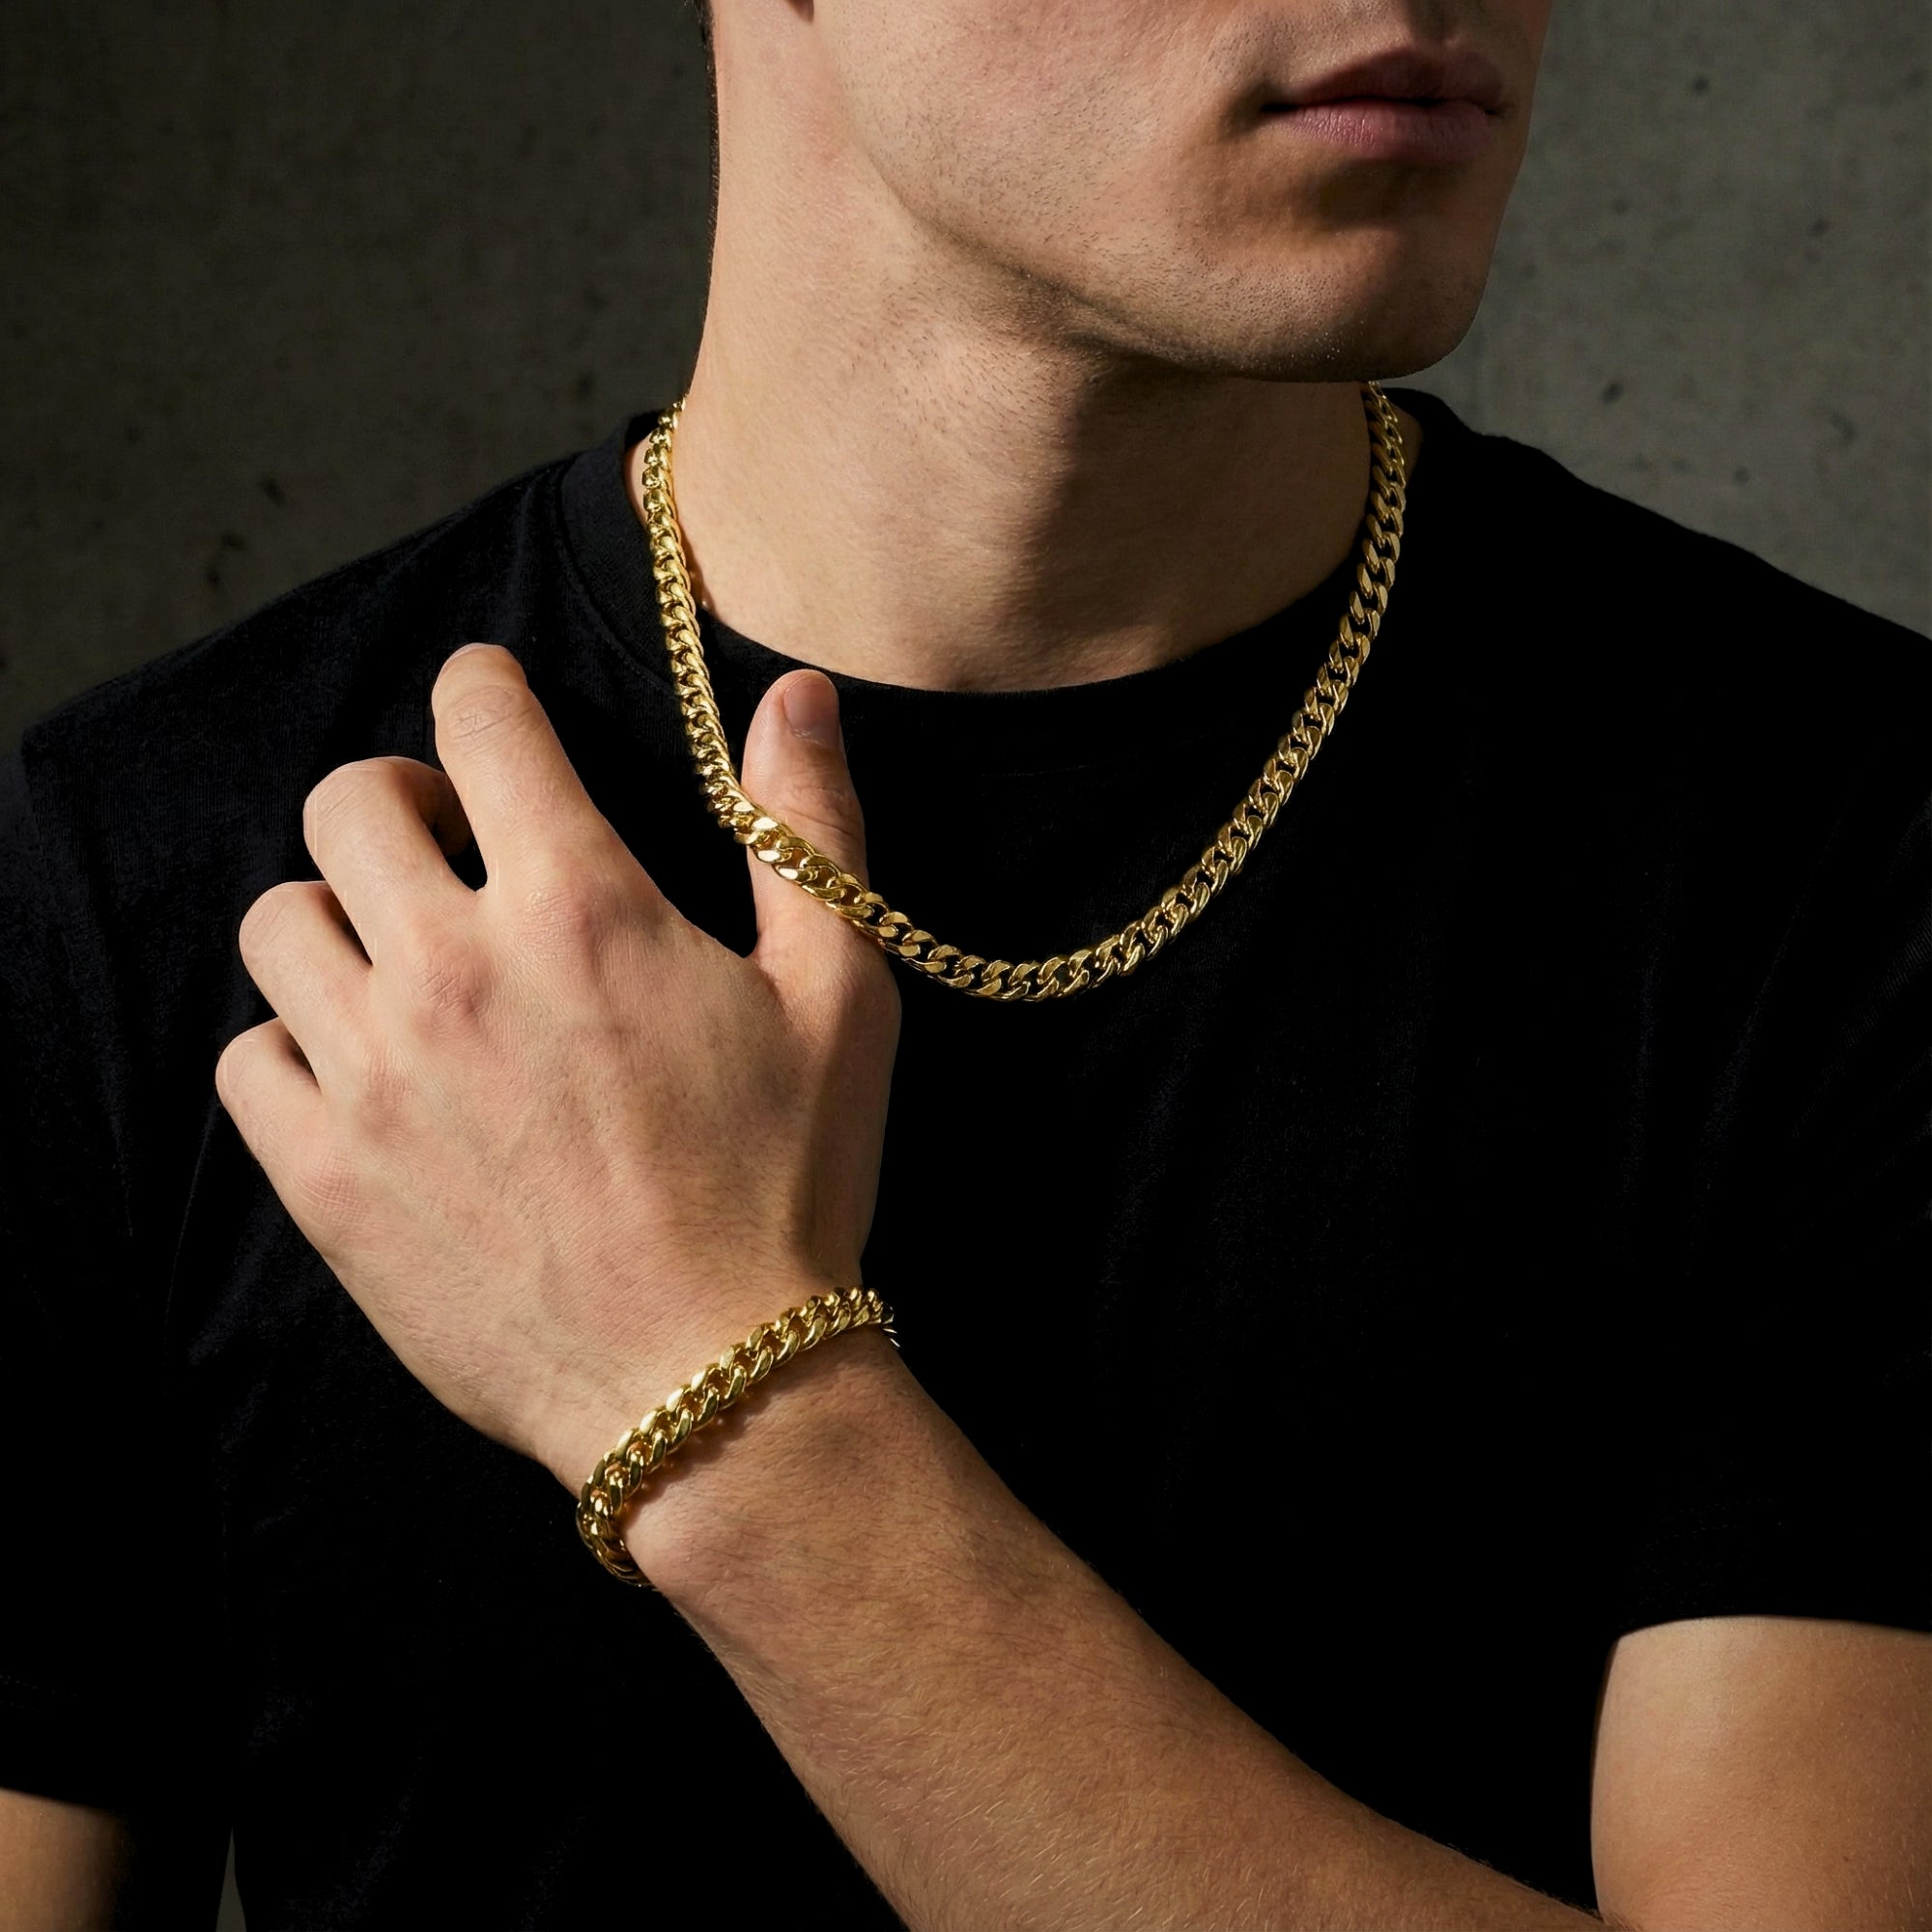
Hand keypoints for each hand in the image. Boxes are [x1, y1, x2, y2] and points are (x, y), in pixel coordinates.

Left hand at [215, 644, 900, 1496]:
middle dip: (399, 795)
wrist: (712, 1386)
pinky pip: (250, 1058)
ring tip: (404, 959)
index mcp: (581, 908)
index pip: (480, 722)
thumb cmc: (790, 1185)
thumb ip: (807, 828)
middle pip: (347, 803)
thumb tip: (795, 694)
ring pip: (281, 922)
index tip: (490, 703)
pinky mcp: (327, 1176)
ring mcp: (375, 1075)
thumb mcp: (841, 995)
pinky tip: (368, 1070)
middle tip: (452, 843)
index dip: (482, 688)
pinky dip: (295, 1042)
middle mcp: (454, 970)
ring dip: (340, 914)